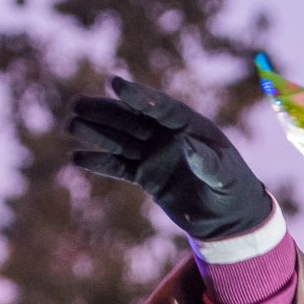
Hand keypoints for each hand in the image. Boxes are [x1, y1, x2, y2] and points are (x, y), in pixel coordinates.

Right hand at [66, 77, 273, 241]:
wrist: (229, 219)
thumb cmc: (234, 191)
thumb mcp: (226, 177)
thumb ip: (208, 162)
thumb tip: (187, 144)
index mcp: (191, 127)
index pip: (160, 107)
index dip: (138, 96)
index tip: (114, 83)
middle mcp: (168, 136)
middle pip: (132, 119)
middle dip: (105, 111)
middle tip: (76, 104)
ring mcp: (155, 154)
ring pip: (120, 140)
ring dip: (95, 132)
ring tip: (70, 125)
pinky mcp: (146, 175)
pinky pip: (119, 166)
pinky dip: (99, 162)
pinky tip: (76, 158)